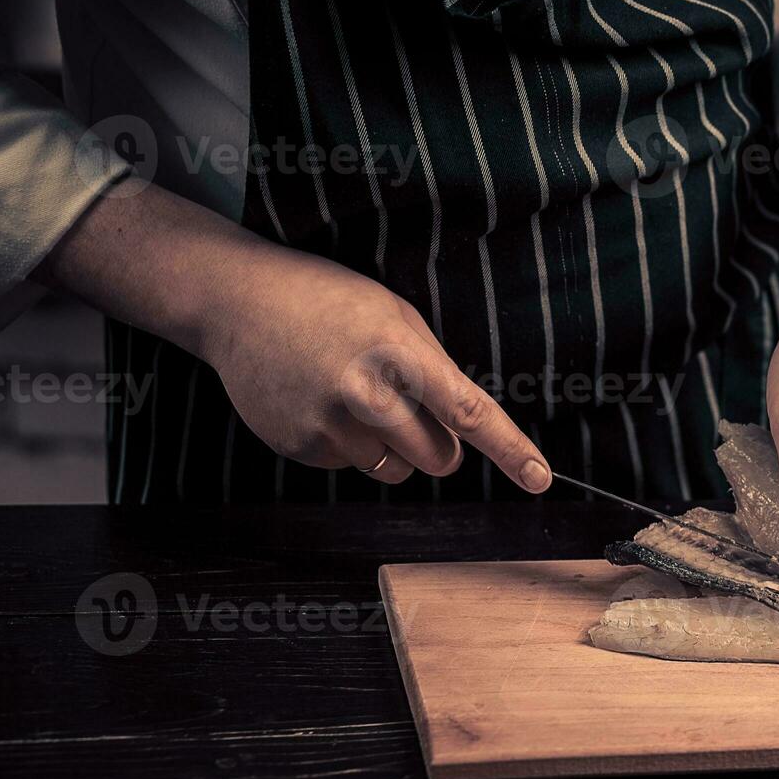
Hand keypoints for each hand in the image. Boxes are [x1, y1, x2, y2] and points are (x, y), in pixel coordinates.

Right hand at [201, 247, 550, 487]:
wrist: (238, 302)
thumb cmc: (326, 300)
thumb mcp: (393, 314)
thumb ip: (432, 369)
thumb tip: (465, 426)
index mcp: (399, 353)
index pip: (469, 411)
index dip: (510, 449)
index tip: (540, 477)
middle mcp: (366, 393)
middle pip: (439, 457)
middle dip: (439, 445)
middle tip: (410, 407)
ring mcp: (329, 424)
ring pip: (395, 470)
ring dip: (392, 447)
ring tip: (354, 396)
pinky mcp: (300, 445)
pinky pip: (350, 466)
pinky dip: (346, 444)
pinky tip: (320, 401)